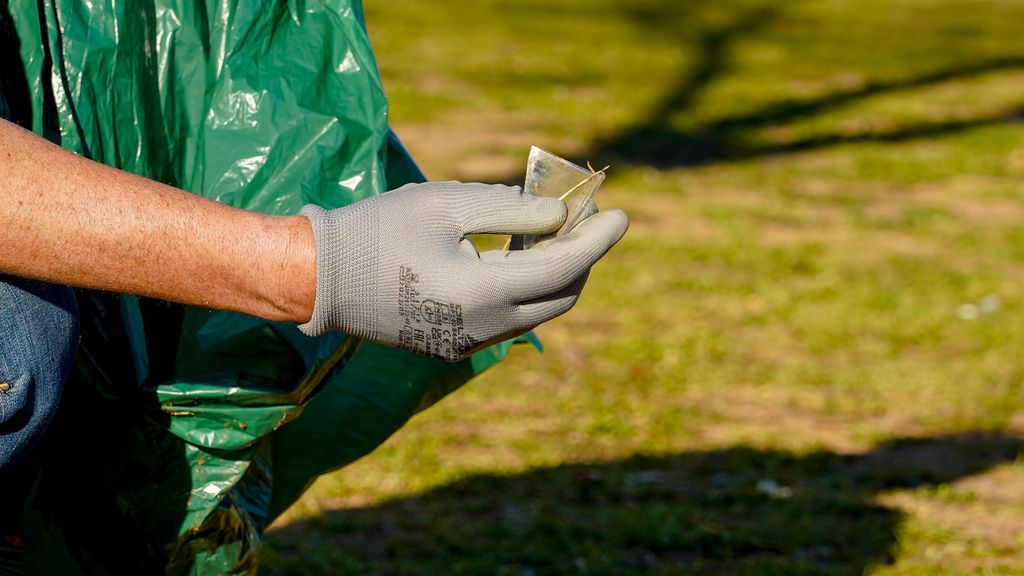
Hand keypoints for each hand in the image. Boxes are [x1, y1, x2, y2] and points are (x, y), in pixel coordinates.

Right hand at [299, 181, 627, 360]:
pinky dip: (526, 287)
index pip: (565, 267)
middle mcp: (483, 329)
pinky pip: (509, 318)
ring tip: (554, 228)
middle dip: (583, 256)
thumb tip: (559, 216)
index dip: (598, 239)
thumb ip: (510, 209)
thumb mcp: (445, 204)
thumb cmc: (377, 230)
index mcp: (484, 293)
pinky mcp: (452, 344)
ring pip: (537, 311)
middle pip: (561, 296)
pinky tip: (518, 252)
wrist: (316, 279)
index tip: (620, 212)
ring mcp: (467, 343)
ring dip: (554, 273)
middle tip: (588, 217)